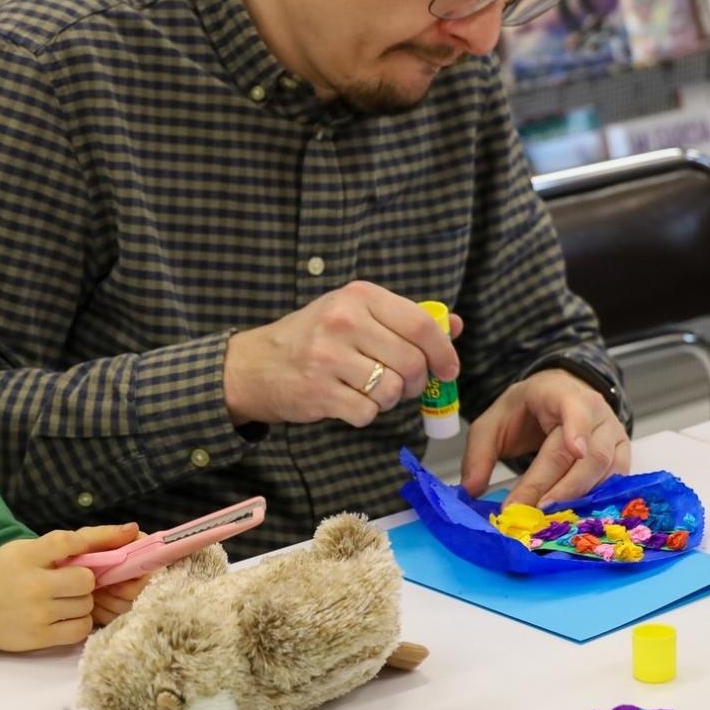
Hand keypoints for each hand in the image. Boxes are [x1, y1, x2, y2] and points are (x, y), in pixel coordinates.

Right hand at [0, 523, 138, 661]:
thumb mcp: (19, 550)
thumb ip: (54, 546)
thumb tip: (101, 541)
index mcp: (27, 556)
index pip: (71, 541)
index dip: (102, 537)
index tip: (129, 531)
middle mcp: (33, 584)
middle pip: (86, 578)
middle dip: (86, 579)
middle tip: (72, 581)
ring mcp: (37, 614)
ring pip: (86, 604)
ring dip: (83, 601)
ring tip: (64, 599)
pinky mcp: (39, 638)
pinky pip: (80, 628)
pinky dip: (79, 622)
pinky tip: (66, 616)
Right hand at [223, 281, 462, 427]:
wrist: (255, 365)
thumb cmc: (313, 337)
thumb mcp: (354, 313)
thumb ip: (404, 317)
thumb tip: (454, 325)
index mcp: (358, 296)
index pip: (420, 324)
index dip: (443, 352)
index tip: (448, 369)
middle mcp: (344, 321)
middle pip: (412, 362)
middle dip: (416, 382)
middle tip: (405, 385)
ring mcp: (329, 357)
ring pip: (392, 391)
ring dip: (389, 400)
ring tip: (371, 391)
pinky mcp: (319, 391)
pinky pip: (367, 412)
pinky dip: (365, 413)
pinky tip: (348, 401)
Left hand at [461, 369, 628, 505]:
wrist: (555, 399)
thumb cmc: (524, 412)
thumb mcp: (493, 423)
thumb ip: (479, 453)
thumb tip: (471, 490)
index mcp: (561, 394)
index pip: (573, 408)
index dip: (576, 427)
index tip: (574, 448)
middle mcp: (596, 412)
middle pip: (587, 453)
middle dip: (560, 486)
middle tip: (534, 511)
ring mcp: (613, 434)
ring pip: (604, 471)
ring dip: (577, 498)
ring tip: (550, 519)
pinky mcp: (622, 455)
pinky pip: (614, 482)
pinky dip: (594, 502)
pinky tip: (573, 517)